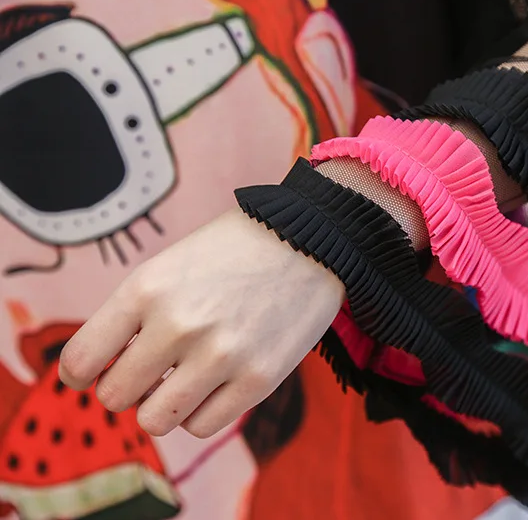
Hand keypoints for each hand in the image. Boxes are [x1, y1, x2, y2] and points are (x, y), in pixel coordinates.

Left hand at [59, 209, 344, 437]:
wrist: (310, 239)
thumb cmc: (234, 252)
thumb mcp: (170, 265)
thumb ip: (134, 314)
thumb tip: (107, 372)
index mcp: (146, 288)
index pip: (80, 360)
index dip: (80, 375)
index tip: (93, 375)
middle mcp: (178, 324)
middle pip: (116, 396)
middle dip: (127, 388)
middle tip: (150, 373)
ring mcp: (220, 355)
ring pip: (155, 421)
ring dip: (162, 406)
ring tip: (182, 382)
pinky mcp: (259, 379)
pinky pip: (202, 426)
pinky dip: (201, 413)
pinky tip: (215, 385)